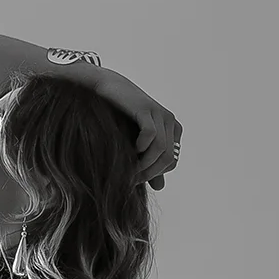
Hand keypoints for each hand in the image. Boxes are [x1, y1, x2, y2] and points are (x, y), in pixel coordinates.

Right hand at [91, 68, 182, 189]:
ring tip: (127, 172)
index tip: (134, 181)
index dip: (153, 175)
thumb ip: (149, 164)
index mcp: (172, 130)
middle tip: (129, 181)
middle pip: (167, 159)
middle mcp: (170, 122)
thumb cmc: (119, 118)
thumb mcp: (136, 144)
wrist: (106, 90)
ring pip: (160, 150)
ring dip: (143, 165)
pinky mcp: (147, 109)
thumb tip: (160, 187)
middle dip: (148, 173)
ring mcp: (160, 114)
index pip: (171, 163)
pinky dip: (140, 147)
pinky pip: (151, 135)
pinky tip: (129, 150)